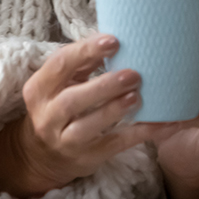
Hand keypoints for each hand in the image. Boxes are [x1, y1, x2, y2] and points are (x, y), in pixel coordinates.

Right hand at [0, 34, 180, 198]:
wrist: (44, 154)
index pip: (59, 65)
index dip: (85, 51)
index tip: (113, 41)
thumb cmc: (59, 104)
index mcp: (38, 89)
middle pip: (73, 100)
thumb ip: (82, 62)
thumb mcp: (61, 82)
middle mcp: (47, 116)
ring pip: (88, 126)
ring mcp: (65, 141)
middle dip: (104, 86)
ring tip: (137, 96)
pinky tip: (160, 124)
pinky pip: (114, 146)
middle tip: (133, 74)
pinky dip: (138, 134)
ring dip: (114, 110)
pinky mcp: (86, 158)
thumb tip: (113, 40)